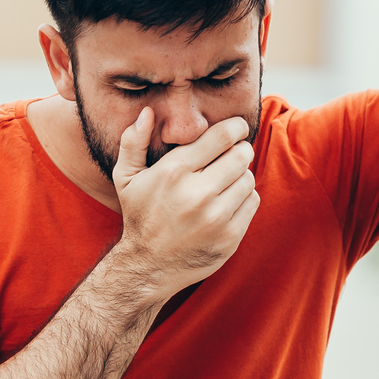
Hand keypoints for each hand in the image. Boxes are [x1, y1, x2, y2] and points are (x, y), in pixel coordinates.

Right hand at [111, 108, 259, 294]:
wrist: (148, 267)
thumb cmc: (140, 215)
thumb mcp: (126, 177)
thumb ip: (132, 141)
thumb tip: (147, 112)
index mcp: (174, 172)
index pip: (222, 136)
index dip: (236, 126)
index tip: (237, 127)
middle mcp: (197, 194)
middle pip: (241, 155)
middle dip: (240, 150)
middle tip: (231, 154)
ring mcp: (216, 217)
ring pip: (248, 178)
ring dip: (240, 175)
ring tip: (224, 181)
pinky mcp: (230, 236)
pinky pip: (252, 201)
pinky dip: (243, 198)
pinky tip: (226, 202)